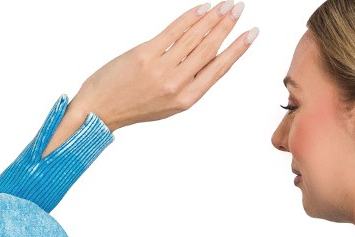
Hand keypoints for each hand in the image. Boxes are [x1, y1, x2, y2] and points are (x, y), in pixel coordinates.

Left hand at [42, 3, 256, 155]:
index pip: (219, 68)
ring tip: (226, 4)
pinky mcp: (146, 54)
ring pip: (194, 37)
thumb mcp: (169, 103)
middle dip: (227, 26)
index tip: (252, 33)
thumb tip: (207, 56)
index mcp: (187, 99)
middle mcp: (178, 84)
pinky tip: (202, 8)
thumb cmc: (135, 105)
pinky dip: (189, 18)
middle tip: (240, 7)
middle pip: (209, 48)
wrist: (102, 108)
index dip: (237, 49)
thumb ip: (188, 82)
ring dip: (212, 18)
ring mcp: (162, 69)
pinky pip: (173, 31)